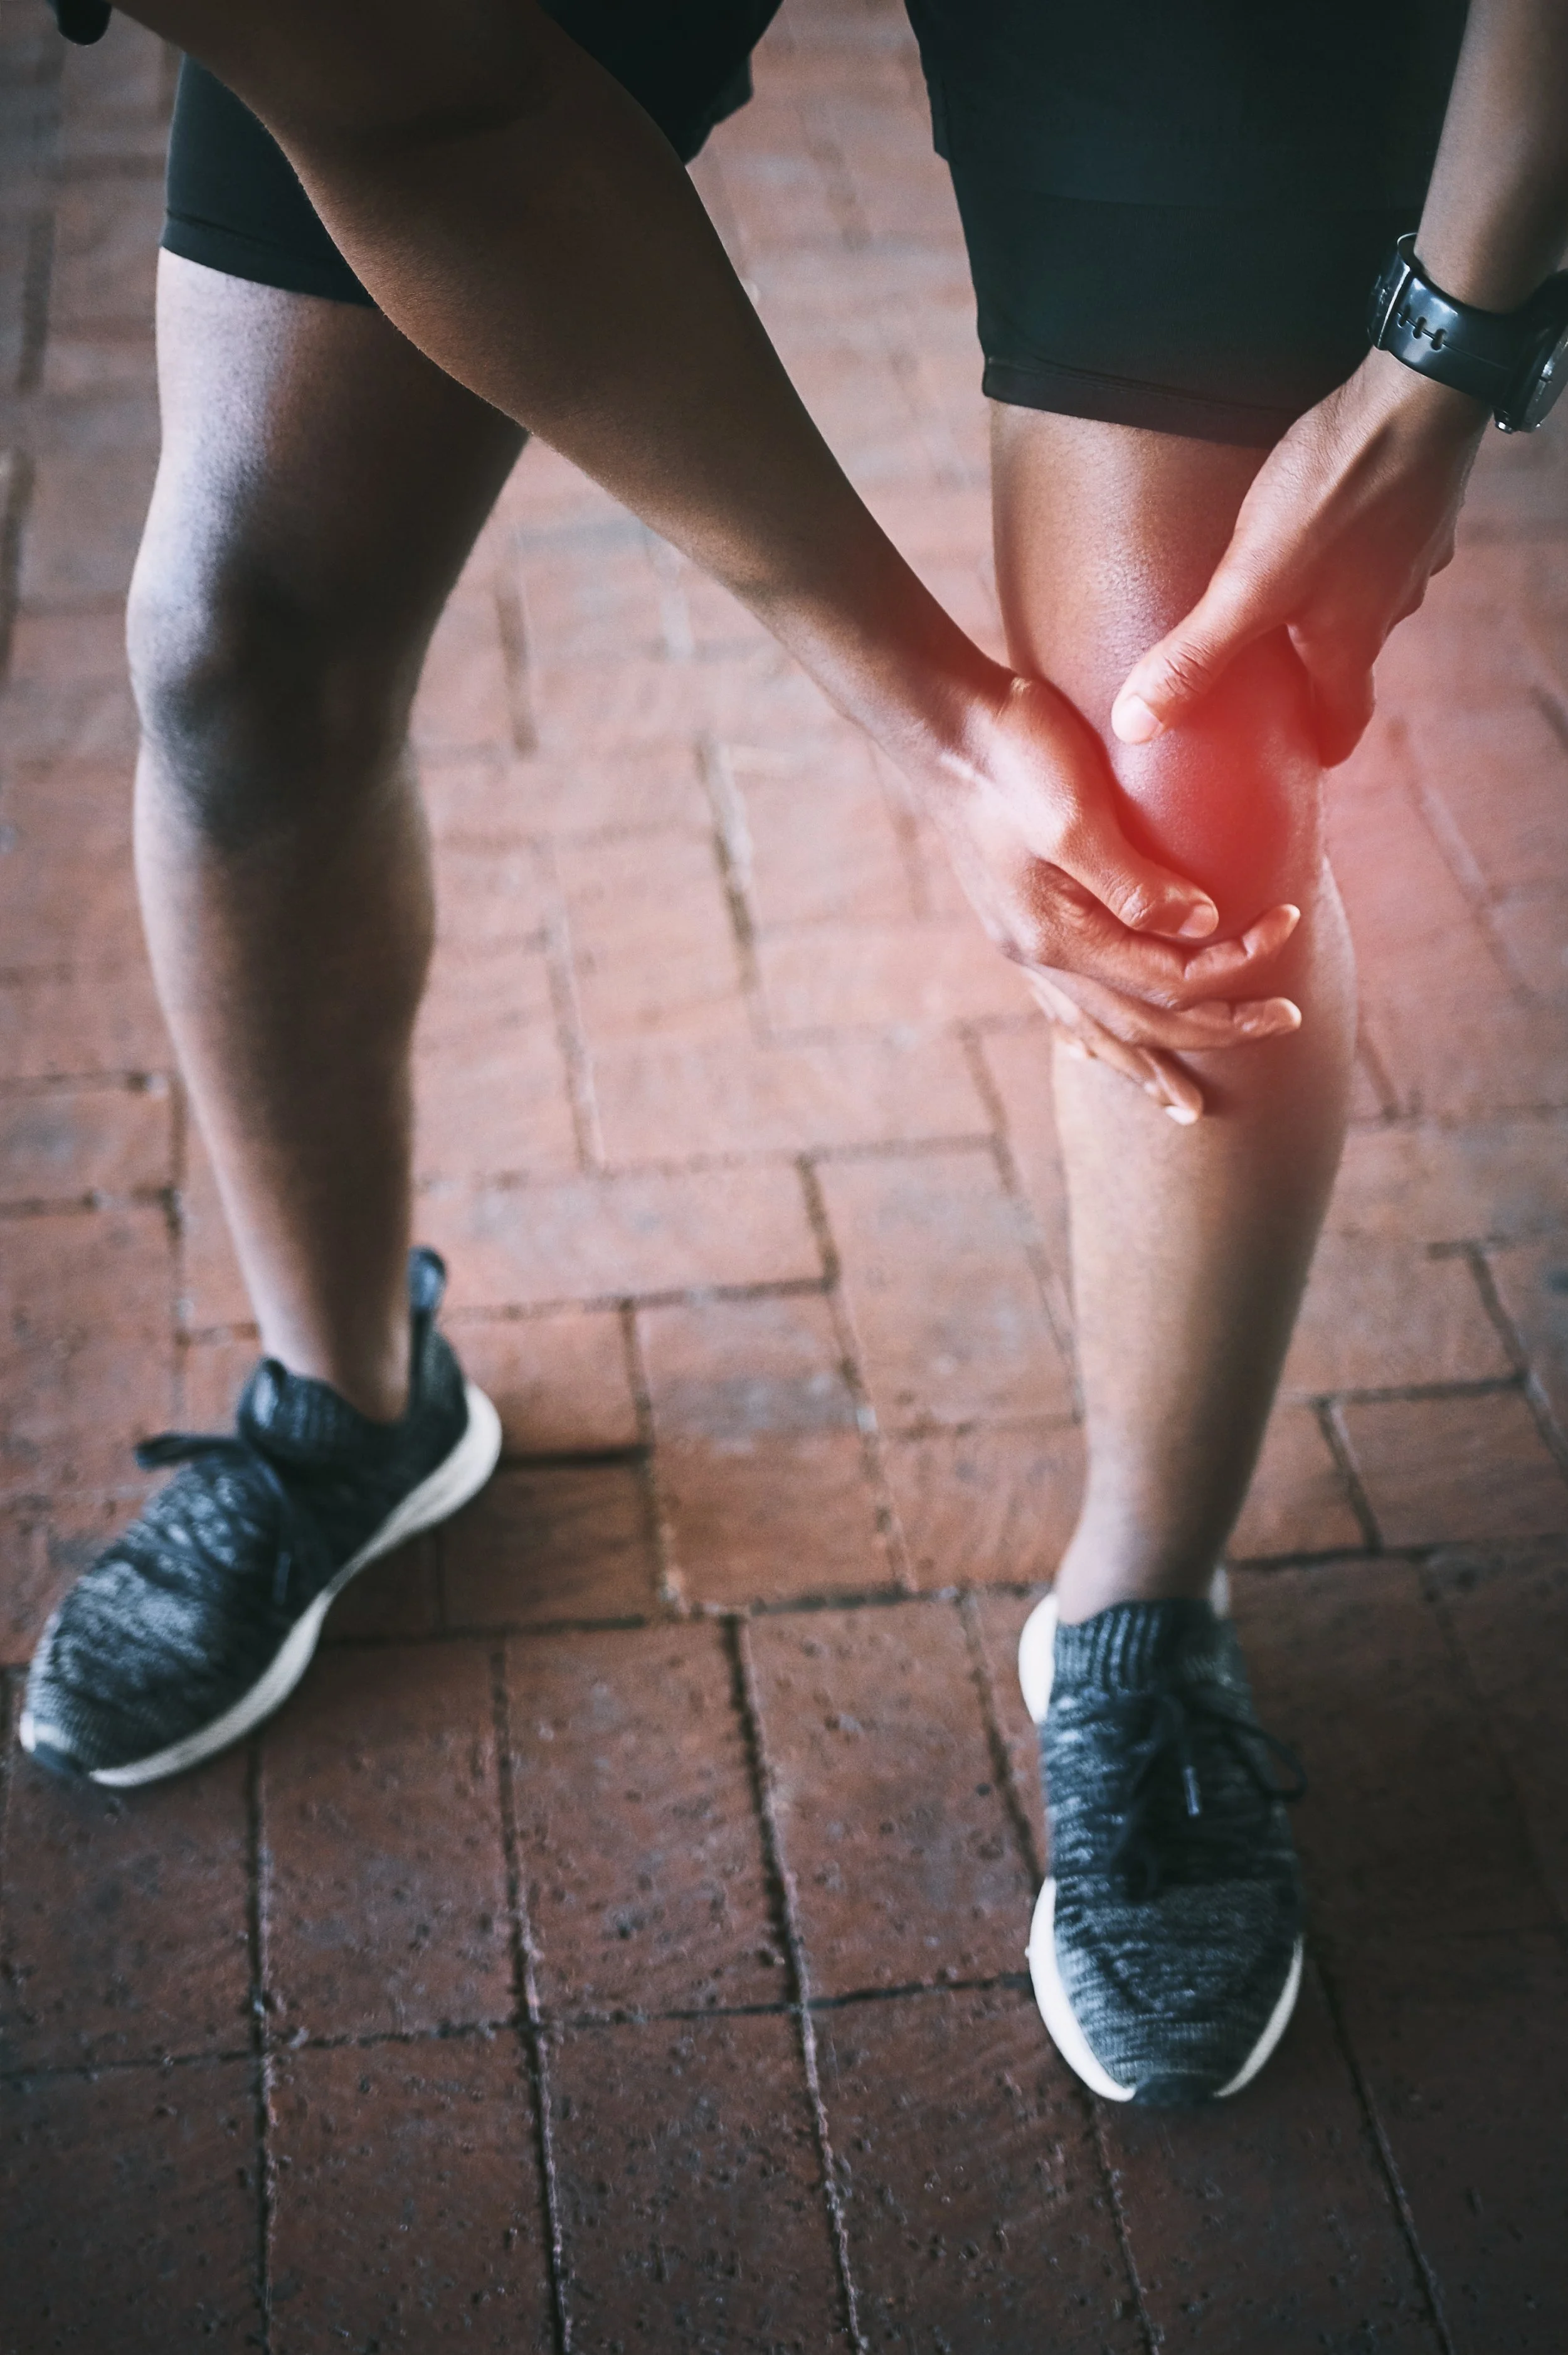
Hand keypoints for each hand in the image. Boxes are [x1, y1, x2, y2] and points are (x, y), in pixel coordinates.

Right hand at [925, 672, 1302, 1122]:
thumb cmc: (1011, 754)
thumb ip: (1134, 880)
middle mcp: (1038, 955)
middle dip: (1219, 1028)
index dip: (1239, 963)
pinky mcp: (1015, 923)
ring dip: (1147, 1066)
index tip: (1292, 920)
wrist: (937, 722)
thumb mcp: (1074, 812)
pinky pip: (1060, 1007)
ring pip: (1097, 1030)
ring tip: (1183, 1107)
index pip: (1171, 977)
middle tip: (1287, 1021)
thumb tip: (1203, 925)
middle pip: (1144, 1020)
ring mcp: (1022, 944)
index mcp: (1059, 935)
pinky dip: (1090, 1039)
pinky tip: (1092, 1052)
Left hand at [1110, 350, 1488, 765]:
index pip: (1346, 720)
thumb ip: (1195, 657)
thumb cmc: (1334, 491)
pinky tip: (1325, 526)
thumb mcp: (1248, 585)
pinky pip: (1379, 542)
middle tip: (1279, 686)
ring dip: (1333, 609)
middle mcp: (1391, 606)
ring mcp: (1412, 550)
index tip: (1305, 762)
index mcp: (1352, 641)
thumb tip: (1135, 726)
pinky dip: (1351, 549)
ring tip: (1290, 602)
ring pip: (1368, 599)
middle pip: (1352, 660)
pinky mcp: (1417, 498)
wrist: (1417, 392)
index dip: (1322, 746)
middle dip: (1317, 677)